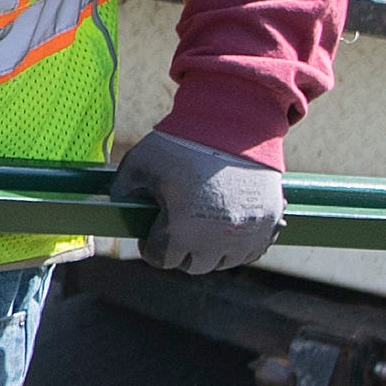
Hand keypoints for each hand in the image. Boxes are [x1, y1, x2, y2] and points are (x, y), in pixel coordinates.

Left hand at [112, 131, 284, 274]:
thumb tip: (116, 208)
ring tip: (202, 228)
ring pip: (224, 260)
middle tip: (175, 230)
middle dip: (180, 250)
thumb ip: (123, 190)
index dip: (150, 246)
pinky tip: (228, 230)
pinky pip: (252, 250)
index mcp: (182, 231)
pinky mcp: (269, 221)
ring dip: (211, 251)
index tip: (150, 234)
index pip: (161, 259)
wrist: (234, 121)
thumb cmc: (183, 143)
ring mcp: (247, 233)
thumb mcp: (139, 164)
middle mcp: (216, 241)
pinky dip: (239, 245)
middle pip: (194, 264)